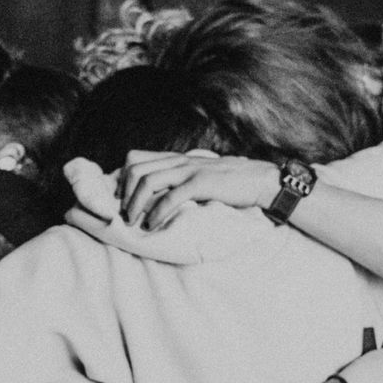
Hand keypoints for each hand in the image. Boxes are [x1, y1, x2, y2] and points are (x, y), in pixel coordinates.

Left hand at [118, 150, 280, 230]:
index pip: (136, 158)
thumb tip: (160, 195)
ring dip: (134, 204)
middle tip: (124, 214)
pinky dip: (156, 213)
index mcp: (177, 158)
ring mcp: (190, 170)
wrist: (261, 180)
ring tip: (133, 222)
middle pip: (135, 169)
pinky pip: (170, 197)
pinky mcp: (201, 184)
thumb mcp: (200, 176)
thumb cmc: (232, 183)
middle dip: (124, 193)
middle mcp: (179, 160)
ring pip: (148, 181)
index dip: (123, 178)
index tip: (121, 198)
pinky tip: (152, 225)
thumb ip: (180, 179)